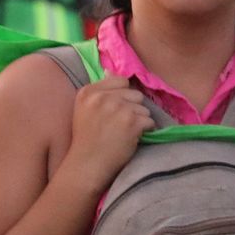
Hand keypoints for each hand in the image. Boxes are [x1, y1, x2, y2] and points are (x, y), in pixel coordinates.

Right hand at [58, 75, 153, 189]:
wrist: (87, 164)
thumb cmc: (86, 139)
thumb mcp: (84, 109)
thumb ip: (98, 90)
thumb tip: (109, 70)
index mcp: (88, 92)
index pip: (120, 81)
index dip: (122, 96)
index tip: (114, 111)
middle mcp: (102, 97)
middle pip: (134, 94)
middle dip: (132, 108)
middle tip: (118, 125)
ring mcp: (118, 108)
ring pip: (143, 108)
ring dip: (138, 121)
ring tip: (124, 133)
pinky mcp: (132, 122)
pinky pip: (149, 121)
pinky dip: (144, 132)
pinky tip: (131, 139)